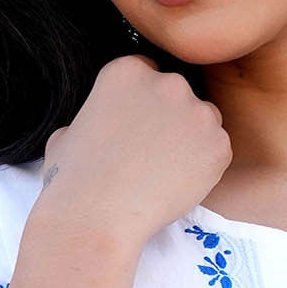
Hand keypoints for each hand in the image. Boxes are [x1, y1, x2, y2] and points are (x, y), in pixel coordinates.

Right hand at [36, 52, 230, 243]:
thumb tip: (98, 125)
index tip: (138, 126)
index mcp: (127, 71)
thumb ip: (94, 117)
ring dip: (191, 140)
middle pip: (179, 94)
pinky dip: (205, 167)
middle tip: (153, 154)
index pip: (148, 74)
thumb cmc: (74, 179)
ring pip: (204, 120)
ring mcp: (196, 111)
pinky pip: (218, 150)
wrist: (97, 216)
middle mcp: (166, 82)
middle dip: (170, 119)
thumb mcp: (68, 131)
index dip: (144, 103)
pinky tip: (178, 184)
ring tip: (165, 172)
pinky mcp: (218, 143)